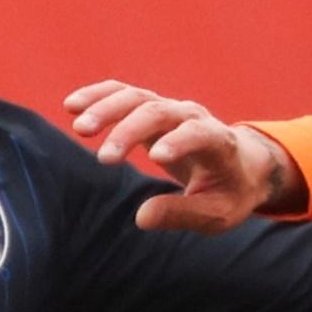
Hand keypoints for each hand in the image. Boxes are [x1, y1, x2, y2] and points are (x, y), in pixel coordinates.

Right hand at [60, 81, 298, 232]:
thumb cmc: (228, 193)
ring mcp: (170, 109)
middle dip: (131, 131)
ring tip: (79, 126)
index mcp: (218, 142)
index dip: (179, 142)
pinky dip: (98, 95)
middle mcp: (193, 117)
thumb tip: (141, 218)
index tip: (155, 158)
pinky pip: (123, 93)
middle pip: (159, 112)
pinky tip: (72, 105)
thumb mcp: (216, 214)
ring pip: (136, 97)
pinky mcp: (151, 108)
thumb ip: (182, 214)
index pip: (199, 134)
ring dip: (107, 108)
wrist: (239, 165)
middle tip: (105, 159)